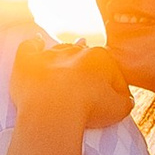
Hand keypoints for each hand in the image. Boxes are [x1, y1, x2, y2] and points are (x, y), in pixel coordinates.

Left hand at [10, 35, 131, 130]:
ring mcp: (50, 55)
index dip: (115, 88)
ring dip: (64, 58)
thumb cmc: (88, 109)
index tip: (113, 102)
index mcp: (100, 58)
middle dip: (89, 71)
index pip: (111, 71)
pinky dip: (33, 45)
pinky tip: (36, 42)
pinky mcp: (28, 62)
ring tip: (65, 70)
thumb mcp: (119, 109)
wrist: (53, 112)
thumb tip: (126, 99)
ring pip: (60, 51)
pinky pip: (30, 47)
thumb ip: (125, 101)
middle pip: (86, 59)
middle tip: (88, 90)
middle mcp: (75, 51)